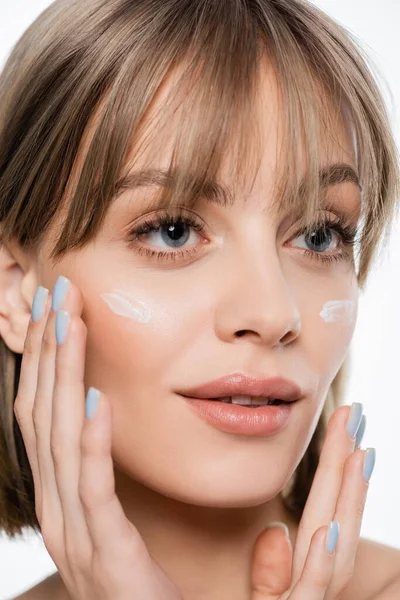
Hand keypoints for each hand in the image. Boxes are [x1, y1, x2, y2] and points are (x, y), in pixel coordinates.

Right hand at [14, 278, 182, 599]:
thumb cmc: (143, 580)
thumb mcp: (119, 513)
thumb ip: (106, 465)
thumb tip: (105, 405)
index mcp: (62, 494)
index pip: (47, 411)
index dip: (49, 357)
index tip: (59, 307)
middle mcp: (56, 506)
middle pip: (44, 411)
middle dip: (49, 348)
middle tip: (57, 291)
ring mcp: (73, 531)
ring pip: (60, 437)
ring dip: (63, 374)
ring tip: (70, 321)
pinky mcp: (103, 553)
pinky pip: (91, 487)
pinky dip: (89, 439)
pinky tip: (95, 396)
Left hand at [250, 403, 372, 598]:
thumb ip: (270, 574)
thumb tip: (275, 530)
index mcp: (305, 574)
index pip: (323, 514)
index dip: (336, 472)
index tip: (346, 429)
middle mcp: (314, 585)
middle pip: (334, 518)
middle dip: (347, 467)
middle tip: (355, 415)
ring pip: (333, 551)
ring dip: (348, 502)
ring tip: (359, 455)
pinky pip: (308, 595)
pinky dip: (320, 565)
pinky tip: (328, 529)